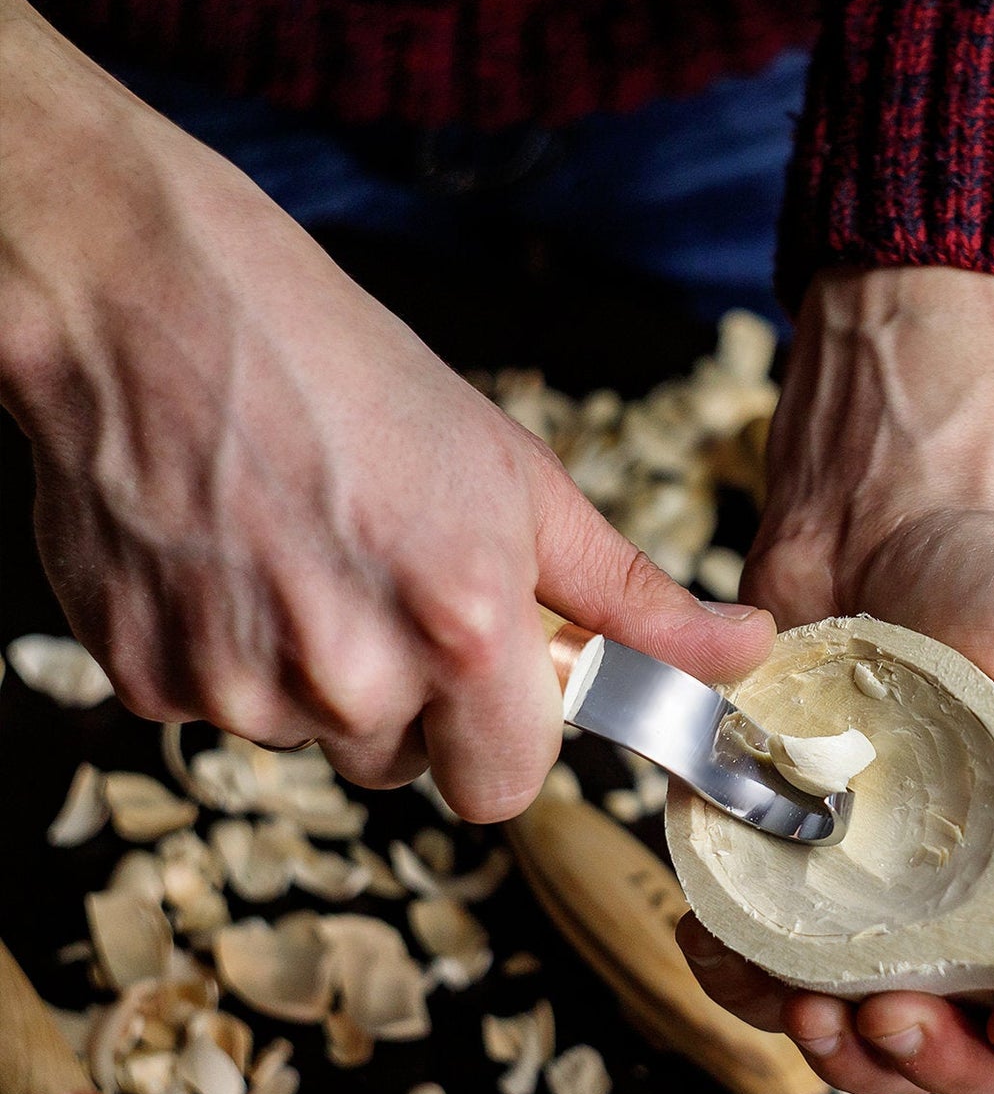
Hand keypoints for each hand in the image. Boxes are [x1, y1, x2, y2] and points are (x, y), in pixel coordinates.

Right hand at [0, 2, 774, 820]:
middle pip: (404, 768)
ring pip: (313, 740)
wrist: (159, 303)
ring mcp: (241, 688)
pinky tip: (227, 563)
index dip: (503, 740)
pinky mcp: (148, 678)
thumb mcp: (520, 482)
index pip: (506, 790)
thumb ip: (632, 597)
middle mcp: (352, 680)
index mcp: (463, 632)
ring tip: (300, 560)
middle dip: (412, 708)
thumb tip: (744, 651)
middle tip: (386, 593)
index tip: (489, 682)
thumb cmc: (353, 377)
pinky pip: (217, 712)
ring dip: (318, 680)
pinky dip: (230, 657)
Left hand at [679, 267, 993, 1093]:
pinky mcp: (782, 872)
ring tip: (810, 1006)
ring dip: (832, 1046)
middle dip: (925, 1062)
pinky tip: (729, 953)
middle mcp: (969, 913)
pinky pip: (759, 961)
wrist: (875, 534)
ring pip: (856, 1028)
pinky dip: (741, 977)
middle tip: (892, 1018)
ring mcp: (870, 903)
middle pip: (962, 1050)